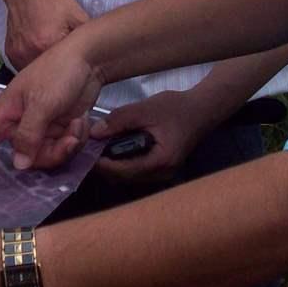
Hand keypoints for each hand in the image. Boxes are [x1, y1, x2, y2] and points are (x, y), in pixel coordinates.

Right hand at [0, 38, 101, 192]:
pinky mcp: (59, 129)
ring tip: (77, 124)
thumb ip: (28, 135)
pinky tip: (80, 121)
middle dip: (50, 153)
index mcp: (4, 115)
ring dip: (66, 144)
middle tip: (68, 138)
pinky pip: (63, 149)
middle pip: (25, 160)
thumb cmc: (57, 73)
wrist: (89, 60)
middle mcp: (19, 125)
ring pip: (47, 157)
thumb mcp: (41, 103)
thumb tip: (18, 166)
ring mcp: (40, 129)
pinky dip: (75, 138)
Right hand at [2, 0, 89, 69]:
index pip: (64, 70)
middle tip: (69, 66)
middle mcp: (29, 53)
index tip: (80, 69)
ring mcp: (17, 54)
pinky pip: (24, 65)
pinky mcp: (9, 52)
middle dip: (59, 73)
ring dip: (45, 70)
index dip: (74, 71)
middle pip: (48, 75)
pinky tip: (41, 53)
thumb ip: (87, 38)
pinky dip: (34, 62)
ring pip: (35, 72)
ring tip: (55, 60)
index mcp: (48, 44)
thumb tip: (99, 55)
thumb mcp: (77, 14)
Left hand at [90, 90, 211, 183]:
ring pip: (129, 177)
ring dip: (113, 165)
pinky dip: (123, 162)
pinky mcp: (161, 169)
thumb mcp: (145, 109)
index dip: (102, 164)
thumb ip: (119, 120)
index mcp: (160, 162)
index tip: (85, 152)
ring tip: (97, 148)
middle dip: (105, 166)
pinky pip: (136, 171)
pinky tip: (114, 148)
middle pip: (124, 178)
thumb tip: (94, 132)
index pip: (124, 171)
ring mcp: (162, 174)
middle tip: (88, 150)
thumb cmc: (176, 108)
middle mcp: (162, 175)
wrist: (202, 109)